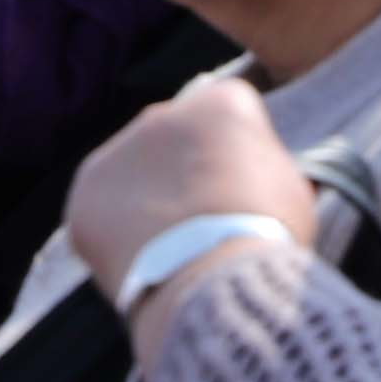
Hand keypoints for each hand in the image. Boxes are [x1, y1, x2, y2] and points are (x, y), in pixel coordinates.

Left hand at [66, 74, 314, 366]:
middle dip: (186, 171)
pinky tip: (140, 260)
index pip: (228, 115)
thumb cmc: (266, 238)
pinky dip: (116, 230)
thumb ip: (265, 169)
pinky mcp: (87, 189)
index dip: (238, 156)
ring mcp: (119, 148)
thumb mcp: (293, 190)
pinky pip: (102, 206)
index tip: (245, 193)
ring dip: (148, 198)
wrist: (212, 279)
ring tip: (170, 250)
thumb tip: (258, 180)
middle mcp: (163, 112)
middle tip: (202, 223)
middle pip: (175, 138)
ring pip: (135, 171)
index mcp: (222, 102)